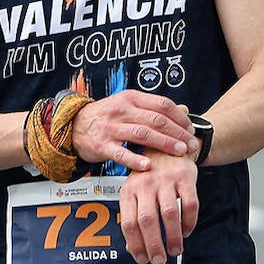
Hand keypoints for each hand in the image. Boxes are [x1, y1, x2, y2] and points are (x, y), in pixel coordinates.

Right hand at [70, 90, 194, 171]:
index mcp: (130, 98)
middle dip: (177, 132)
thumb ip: (153, 108)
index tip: (191, 128)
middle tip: (191, 143)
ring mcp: (111, 128)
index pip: (162, 104)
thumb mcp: (127, 105)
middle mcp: (121, 110)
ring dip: (164, 143)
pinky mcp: (101, 145)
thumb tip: (184, 110)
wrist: (72, 125)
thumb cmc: (105, 116)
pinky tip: (147, 165)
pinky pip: (120, 153)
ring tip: (179, 152)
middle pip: (156, 120)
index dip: (180, 117)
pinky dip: (134, 159)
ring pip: (142, 134)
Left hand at [120, 149, 198, 263]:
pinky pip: (189, 204)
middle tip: (160, 260)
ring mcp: (166, 179)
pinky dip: (189, 221)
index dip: (136, 244)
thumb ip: (133, 216)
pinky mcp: (185, 177)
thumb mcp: (135, 192)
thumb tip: (133, 248)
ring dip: (173, 236)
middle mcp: (145, 184)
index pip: (129, 222)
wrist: (167, 146)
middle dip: (154, 245)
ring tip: (176, 250)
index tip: (142, 259)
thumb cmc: (149, 175)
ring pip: (169, 214)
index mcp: (129, 190)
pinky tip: (187, 231)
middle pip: (147, 220)